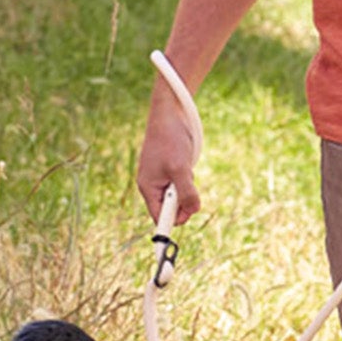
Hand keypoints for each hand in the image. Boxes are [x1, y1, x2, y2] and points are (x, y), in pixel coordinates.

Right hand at [136, 97, 201, 224]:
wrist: (170, 116)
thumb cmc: (170, 140)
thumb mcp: (180, 168)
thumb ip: (187, 192)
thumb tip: (193, 210)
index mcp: (148, 188)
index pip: (159, 217)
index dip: (172, 222)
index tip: (185, 225)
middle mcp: (153, 186)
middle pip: (172, 209)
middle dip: (184, 201)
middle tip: (188, 183)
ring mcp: (162, 178)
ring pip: (179, 197)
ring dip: (188, 188)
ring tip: (185, 168)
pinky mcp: (171, 171)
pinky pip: (183, 185)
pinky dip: (189, 179)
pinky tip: (186, 164)